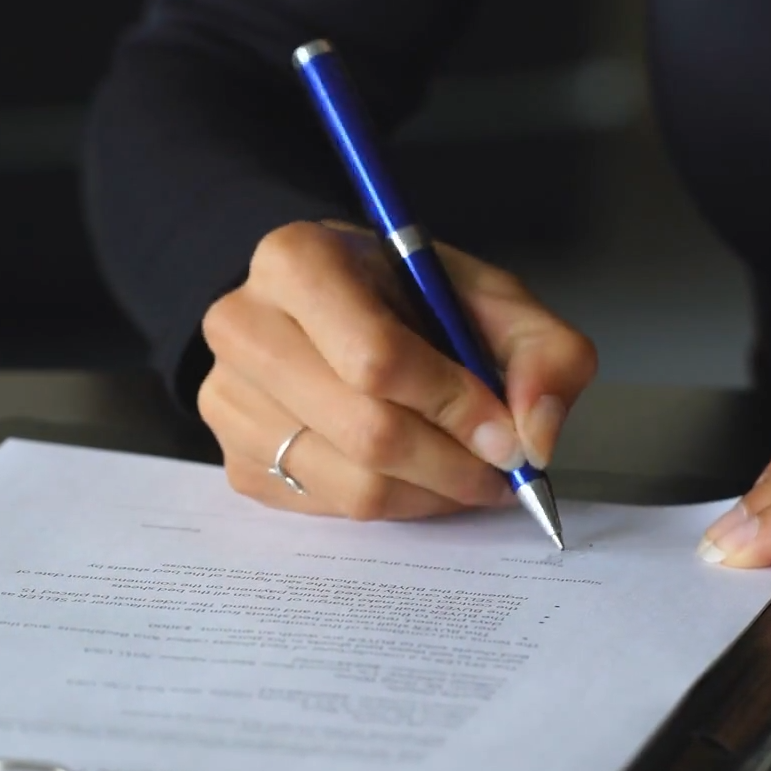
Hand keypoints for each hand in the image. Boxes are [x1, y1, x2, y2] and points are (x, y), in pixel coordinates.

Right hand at [198, 221, 596, 519]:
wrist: (328, 312)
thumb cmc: (409, 299)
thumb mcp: (489, 298)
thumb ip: (542, 352)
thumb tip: (535, 436)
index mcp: (296, 260)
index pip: (375, 358)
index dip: (454, 405)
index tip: (507, 434)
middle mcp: (242, 327)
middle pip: (366, 431)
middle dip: (453, 463)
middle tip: (501, 470)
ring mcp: (227, 400)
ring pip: (352, 485)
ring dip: (432, 493)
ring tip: (467, 472)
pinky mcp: (235, 460)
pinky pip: (330, 510)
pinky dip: (394, 506)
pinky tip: (415, 475)